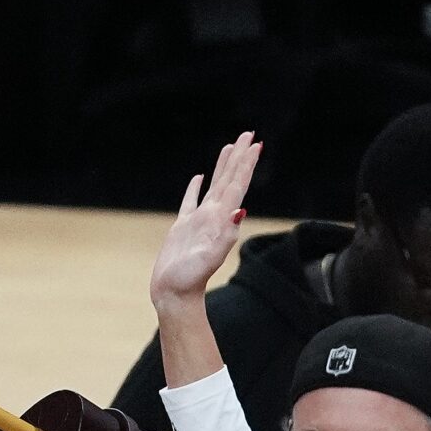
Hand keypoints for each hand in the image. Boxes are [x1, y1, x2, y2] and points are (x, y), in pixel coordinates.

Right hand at [150, 132, 259, 312]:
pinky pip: (190, 201)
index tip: (256, 144)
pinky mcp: (183, 227)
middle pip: (229, 180)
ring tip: (230, 147)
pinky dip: (195, 187)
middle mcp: (213, 217)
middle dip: (239, 157)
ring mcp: (199, 221)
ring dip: (223, 166)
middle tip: (248, 134)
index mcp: (220, 219)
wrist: (174, 296)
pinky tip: (198, 177)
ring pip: (213, 186)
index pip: (237, 186)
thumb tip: (240, 210)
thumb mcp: (209, 257)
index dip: (246, 164)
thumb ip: (226, 235)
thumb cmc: (189, 280)